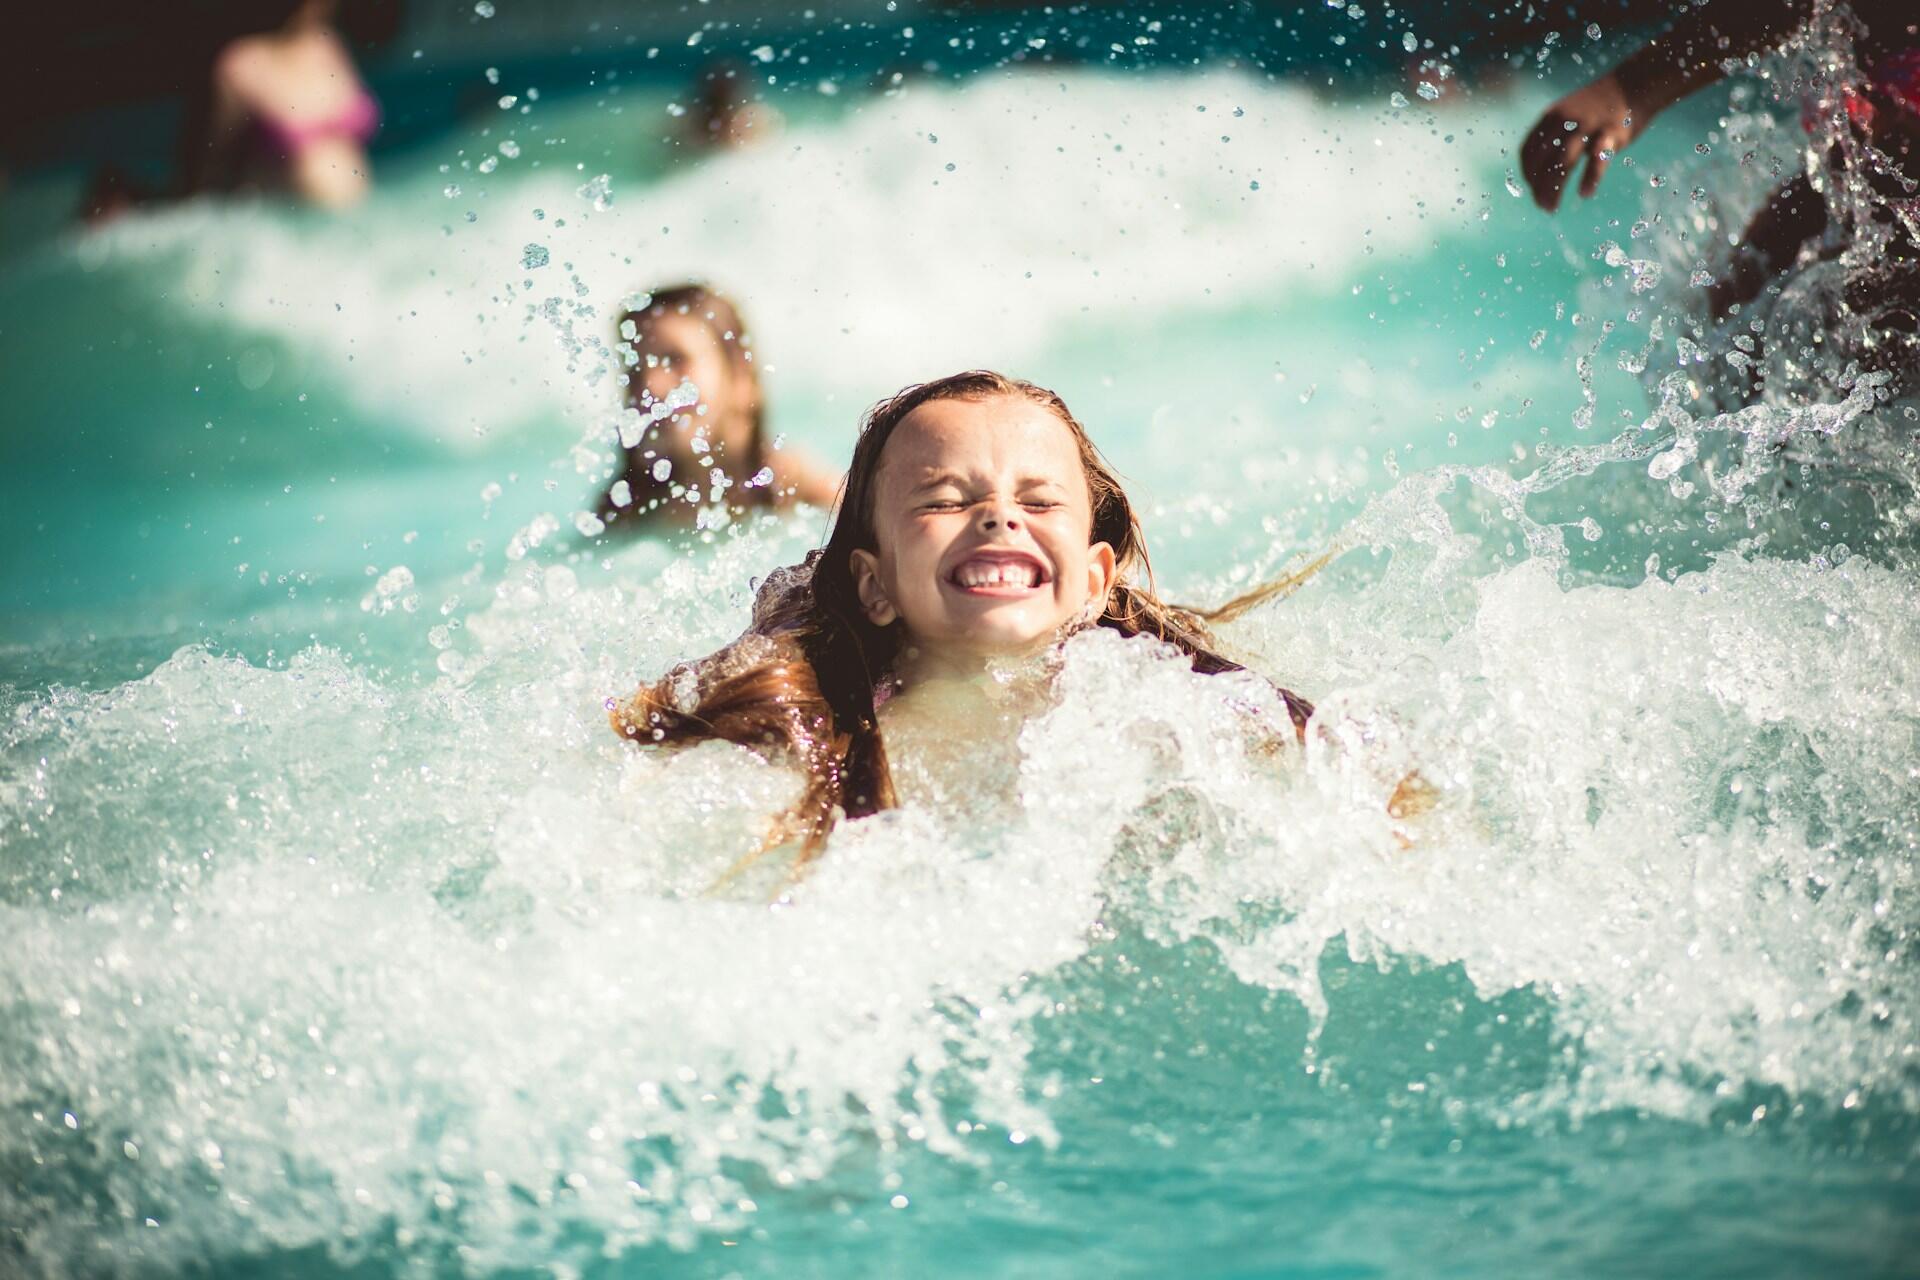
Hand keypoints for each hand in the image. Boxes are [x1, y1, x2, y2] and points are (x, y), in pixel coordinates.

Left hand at [1519, 73, 1643, 211]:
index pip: (1528, 151)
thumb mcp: (1567, 113)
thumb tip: (1539, 167)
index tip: (1532, 187)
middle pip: (1542, 161)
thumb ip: (1552, 136)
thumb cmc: (1598, 106)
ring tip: (1551, 208)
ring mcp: (1588, 127)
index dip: (1527, 172)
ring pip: (1563, 164)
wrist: (1633, 84)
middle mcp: (1565, 122)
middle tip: (1542, 206)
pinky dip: (1589, 179)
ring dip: (1554, 190)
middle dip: (1538, 187)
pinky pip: (1596, 161)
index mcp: (1551, 118)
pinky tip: (1584, 193)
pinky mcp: (1610, 134)